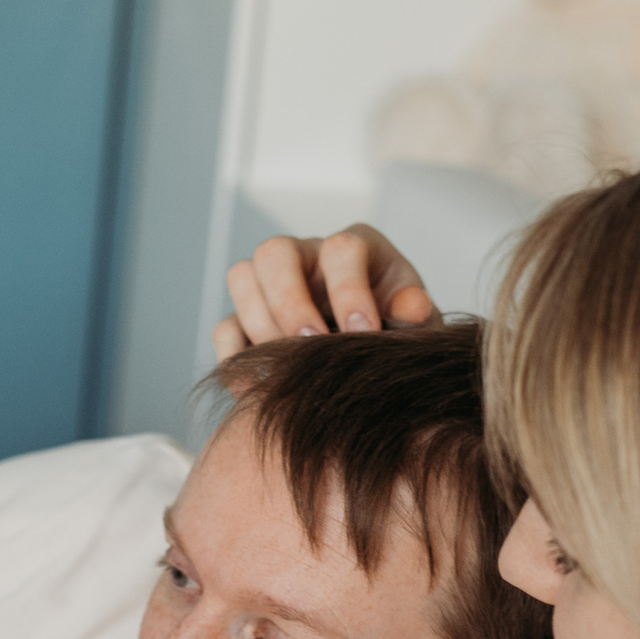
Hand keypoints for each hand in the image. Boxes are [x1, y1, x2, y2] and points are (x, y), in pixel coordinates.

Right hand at [213, 224, 434, 361]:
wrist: (372, 361)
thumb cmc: (395, 332)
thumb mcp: (414, 323)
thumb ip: (415, 314)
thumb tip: (411, 308)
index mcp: (353, 249)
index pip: (340, 249)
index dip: (349, 290)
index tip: (363, 333)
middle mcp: (305, 258)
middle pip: (274, 252)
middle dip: (290, 302)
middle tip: (312, 346)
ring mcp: (269, 286)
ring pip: (241, 279)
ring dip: (262, 327)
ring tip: (290, 368)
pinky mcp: (245, 320)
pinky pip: (225, 327)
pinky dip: (235, 358)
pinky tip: (259, 389)